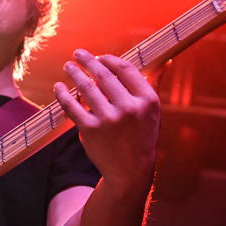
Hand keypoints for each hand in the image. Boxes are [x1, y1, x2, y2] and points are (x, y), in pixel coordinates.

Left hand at [54, 50, 159, 198]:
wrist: (130, 171)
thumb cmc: (141, 137)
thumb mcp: (153, 112)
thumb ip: (154, 84)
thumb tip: (165, 59)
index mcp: (147, 100)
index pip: (125, 69)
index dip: (109, 59)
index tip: (99, 57)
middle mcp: (129, 107)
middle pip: (103, 75)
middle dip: (87, 61)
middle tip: (77, 54)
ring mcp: (109, 119)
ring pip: (85, 88)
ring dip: (74, 73)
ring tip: (67, 67)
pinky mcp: (90, 130)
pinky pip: (72, 106)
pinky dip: (63, 94)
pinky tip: (59, 87)